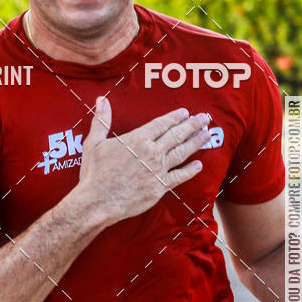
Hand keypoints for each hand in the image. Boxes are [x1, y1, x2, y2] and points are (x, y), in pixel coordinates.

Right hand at [75, 96, 210, 225]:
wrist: (99, 201)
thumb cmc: (95, 173)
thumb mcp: (94, 142)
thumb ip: (102, 120)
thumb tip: (102, 100)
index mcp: (138, 139)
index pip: (162, 124)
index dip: (175, 117)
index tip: (185, 112)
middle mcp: (152, 152)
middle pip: (177, 135)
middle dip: (192, 125)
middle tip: (205, 118)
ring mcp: (158, 170)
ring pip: (182, 153)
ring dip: (196, 143)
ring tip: (207, 135)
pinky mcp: (160, 187)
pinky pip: (179, 177)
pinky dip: (190, 171)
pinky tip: (199, 165)